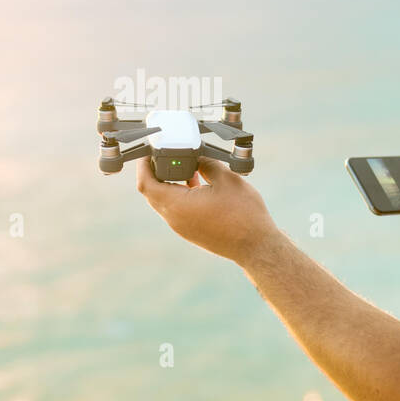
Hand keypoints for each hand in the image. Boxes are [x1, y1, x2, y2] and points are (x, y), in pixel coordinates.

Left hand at [136, 157, 280, 263]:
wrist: (256, 247)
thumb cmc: (243, 215)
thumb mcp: (226, 179)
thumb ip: (206, 163)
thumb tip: (197, 156)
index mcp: (177, 205)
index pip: (146, 184)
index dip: (143, 166)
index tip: (147, 153)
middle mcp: (174, 219)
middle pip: (153, 193)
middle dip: (156, 172)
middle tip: (166, 155)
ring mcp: (182, 228)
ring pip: (165, 201)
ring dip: (171, 183)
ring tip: (189, 168)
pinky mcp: (191, 231)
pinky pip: (176, 210)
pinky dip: (180, 195)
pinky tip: (197, 184)